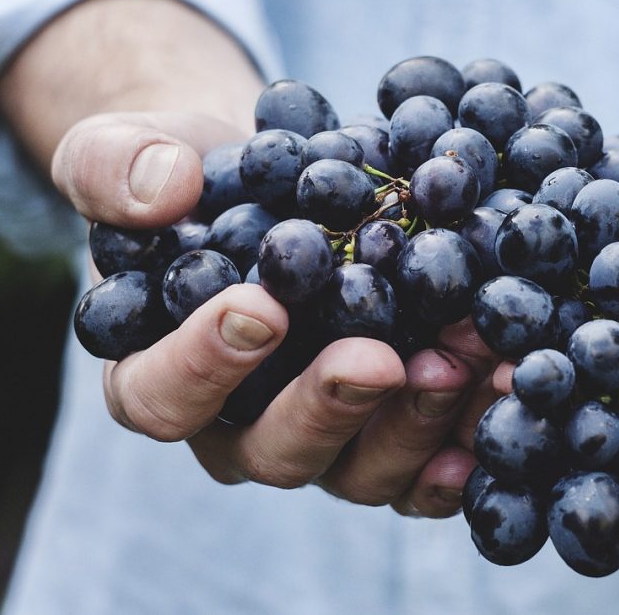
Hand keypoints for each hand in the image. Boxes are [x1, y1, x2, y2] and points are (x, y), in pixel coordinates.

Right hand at [56, 110, 493, 516]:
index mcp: (158, 375)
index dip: (203, 365)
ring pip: (361, 468)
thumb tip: (162, 189)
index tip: (260, 308)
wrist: (275, 182)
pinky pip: (426, 465)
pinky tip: (502, 398)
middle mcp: (240, 427)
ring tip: (465, 361)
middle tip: (379, 359)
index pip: (161, 396)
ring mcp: (323, 438)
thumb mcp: (128, 150)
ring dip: (416, 422)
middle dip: (329, 407)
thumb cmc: (191, 177)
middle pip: (274, 451)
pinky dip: (466, 442)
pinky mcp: (389, 430)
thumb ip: (115, 167)